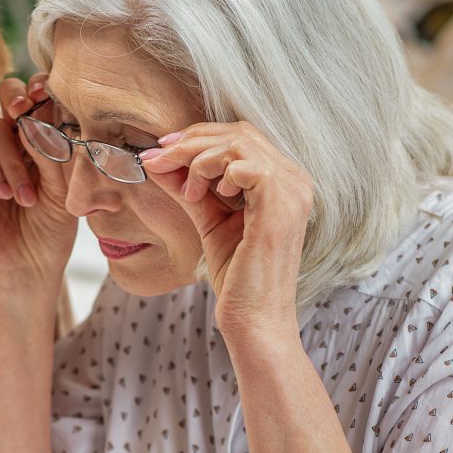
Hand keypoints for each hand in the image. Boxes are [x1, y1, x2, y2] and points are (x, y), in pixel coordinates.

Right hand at [0, 74, 77, 291]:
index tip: (45, 95)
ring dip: (12, 162)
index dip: (41, 89)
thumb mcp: (62, 190)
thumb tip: (37, 116)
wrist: (27, 265)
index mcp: (46, 137)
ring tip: (26, 198)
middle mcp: (17, 139)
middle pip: (11, 96)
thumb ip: (53, 153)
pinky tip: (3, 194)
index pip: (42, 99)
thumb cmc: (50, 230)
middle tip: (23, 115)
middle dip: (17, 101)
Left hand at [140, 122, 312, 348]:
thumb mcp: (209, 221)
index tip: (162, 152)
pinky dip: (212, 171)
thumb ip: (189, 189)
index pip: (243, 138)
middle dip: (192, 140)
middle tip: (158, 157)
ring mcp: (292, 190)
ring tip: (187, 190)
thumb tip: (157, 161)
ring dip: (198, 157)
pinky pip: (242, 163)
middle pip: (240, 132)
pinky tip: (202, 195)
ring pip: (238, 142)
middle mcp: (295, 181)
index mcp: (284, 183)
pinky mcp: (280, 204)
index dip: (199, 137)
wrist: (254, 319)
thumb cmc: (238, 278)